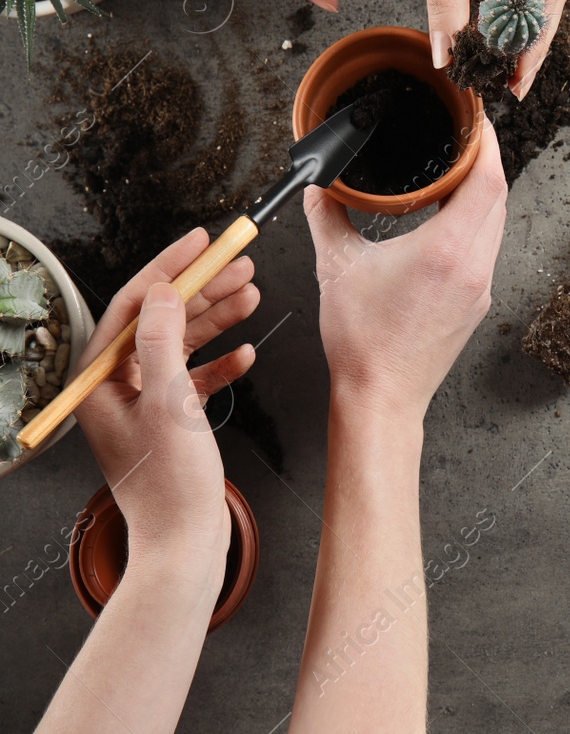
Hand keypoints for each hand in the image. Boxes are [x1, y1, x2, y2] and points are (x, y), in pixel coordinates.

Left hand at [73, 228, 259, 562]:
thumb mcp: (167, 404)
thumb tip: (161, 291)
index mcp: (100, 381)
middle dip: (202, 289)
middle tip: (238, 264)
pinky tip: (245, 354)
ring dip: (218, 319)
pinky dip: (222, 364)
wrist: (183, 544)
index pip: (134, 305)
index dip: (170, 268)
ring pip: (182, 343)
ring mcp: (145, 403)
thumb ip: (161, 341)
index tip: (202, 242)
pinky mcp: (171, 420)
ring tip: (252, 295)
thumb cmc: (169, 487)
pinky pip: (196, 377)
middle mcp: (118, 388)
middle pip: (161, 319)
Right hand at [303, 118, 507, 422]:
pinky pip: (488, 249)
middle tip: (468, 137)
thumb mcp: (336, 267)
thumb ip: (327, 217)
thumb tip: (317, 187)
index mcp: (447, 250)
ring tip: (460, 172)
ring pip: (497, 224)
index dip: (487, 143)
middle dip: (488, 161)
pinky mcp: (478, 303)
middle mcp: (474, 266)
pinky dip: (478, 224)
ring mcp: (481, 287)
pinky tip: (453, 219)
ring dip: (484, 194)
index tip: (478, 120)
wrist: (382, 397)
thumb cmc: (362, 341)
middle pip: (499, 197)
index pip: (487, 179)